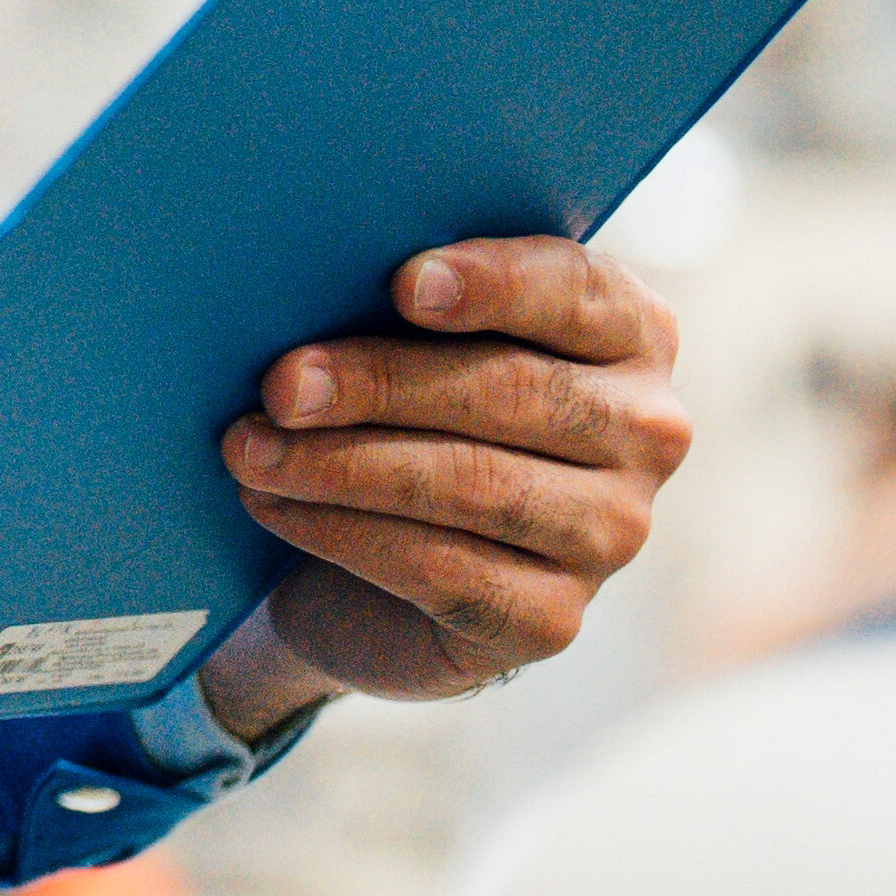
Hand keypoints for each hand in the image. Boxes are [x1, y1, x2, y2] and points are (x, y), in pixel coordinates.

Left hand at [185, 237, 691, 726]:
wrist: (380, 570)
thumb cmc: (400, 414)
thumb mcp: (411, 339)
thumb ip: (403, 300)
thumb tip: (309, 277)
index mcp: (629, 333)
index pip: (580, 292)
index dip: (495, 284)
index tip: (403, 284)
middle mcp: (646, 431)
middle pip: (512, 391)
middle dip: (380, 383)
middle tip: (280, 386)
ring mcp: (612, 532)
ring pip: (475, 484)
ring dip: (342, 466)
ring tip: (249, 450)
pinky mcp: (552, 618)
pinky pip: (444, 569)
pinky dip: (343, 533)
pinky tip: (274, 506)